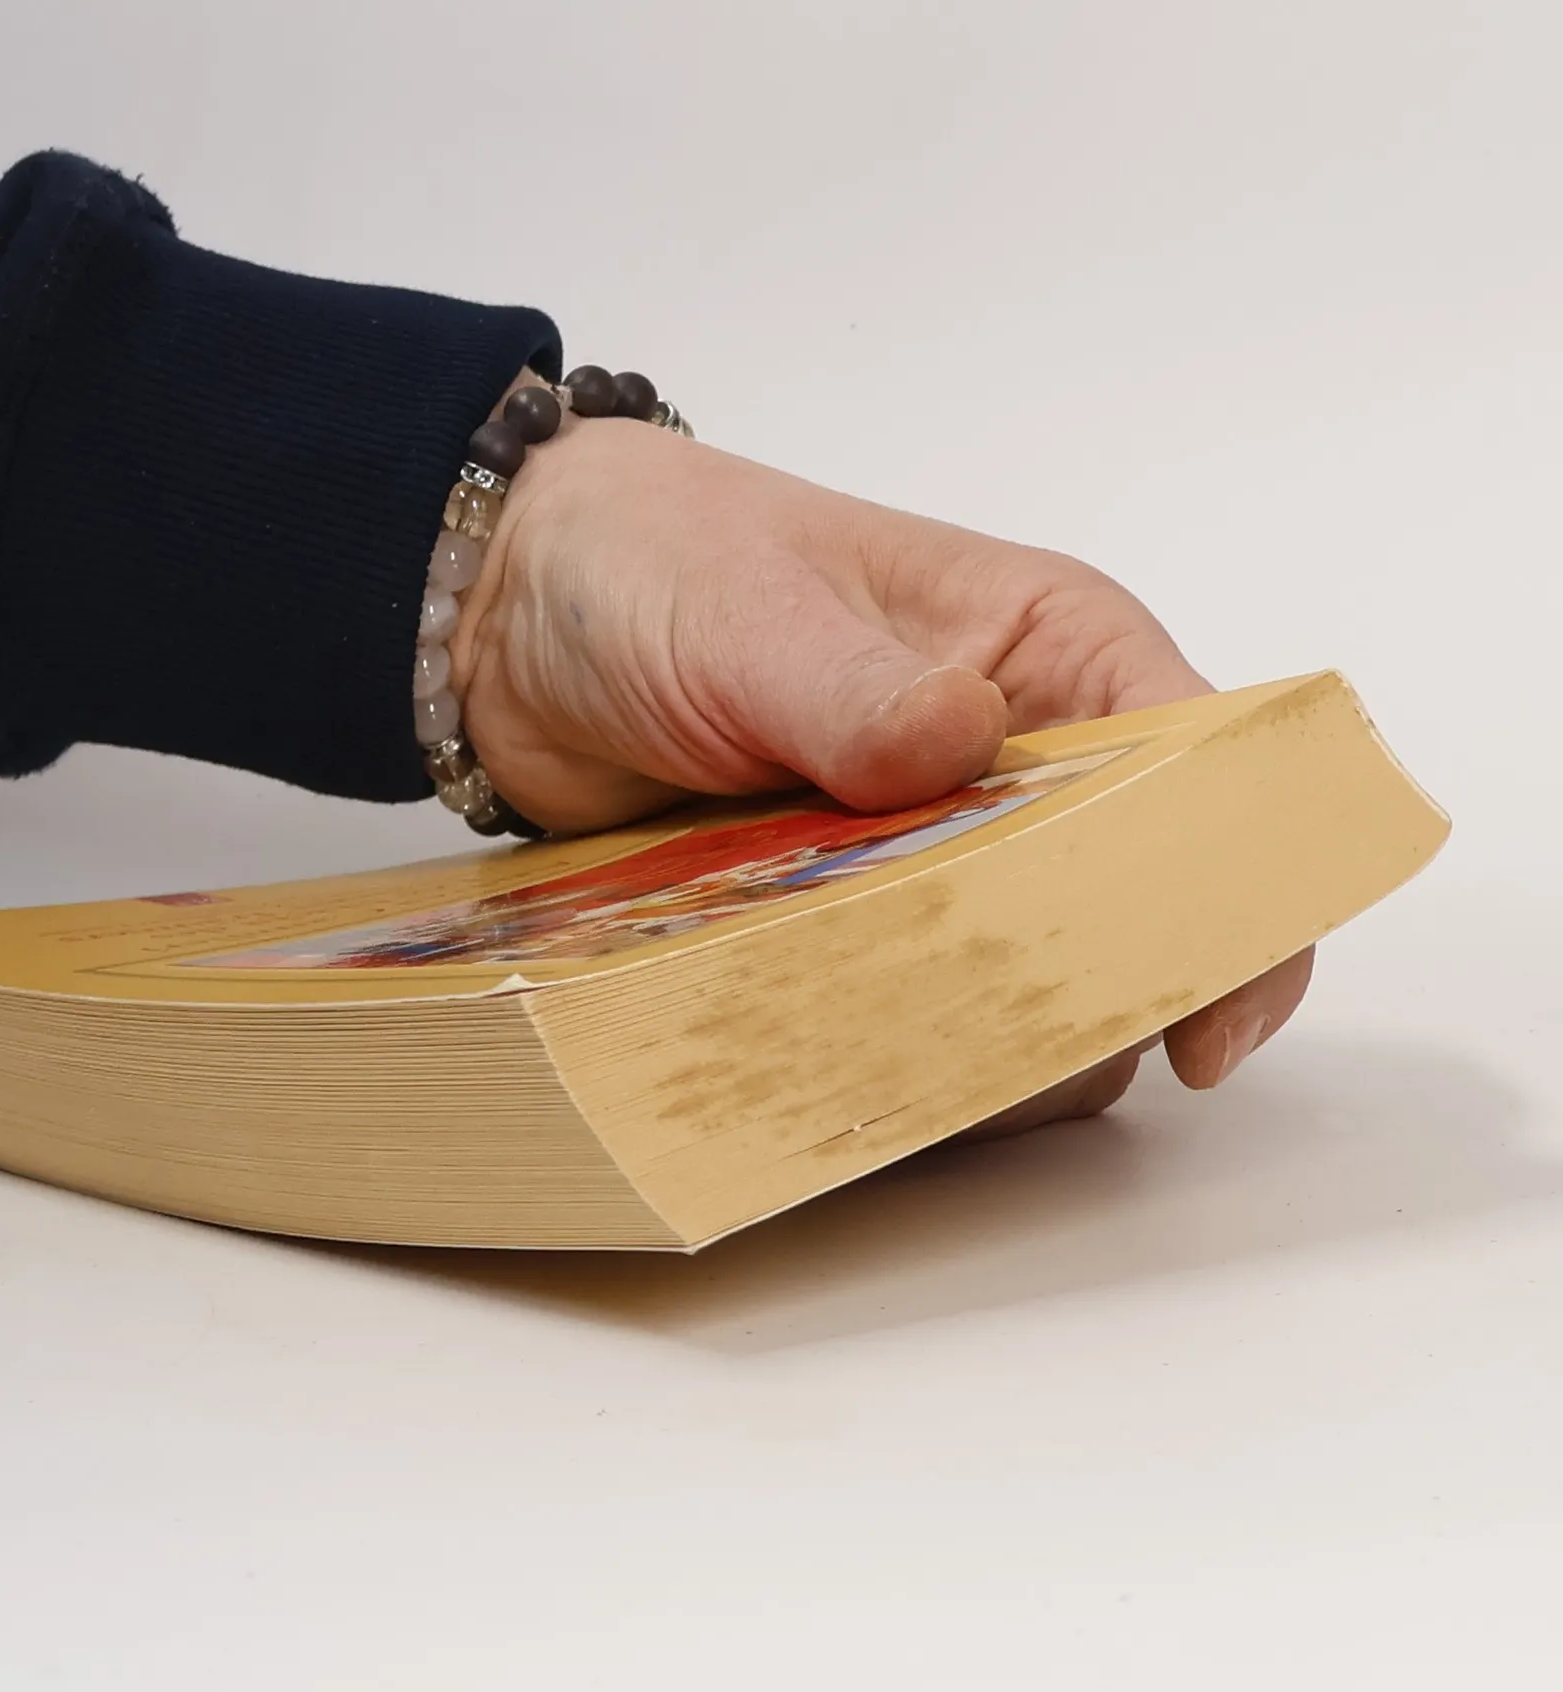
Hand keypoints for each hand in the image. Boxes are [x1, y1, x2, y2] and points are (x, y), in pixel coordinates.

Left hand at [452, 404, 1312, 1125]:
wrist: (516, 623)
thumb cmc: (654, 563)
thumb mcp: (754, 615)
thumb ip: (856, 690)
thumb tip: (959, 743)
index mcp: (1052, 654)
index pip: (1207, 777)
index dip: (1233, 901)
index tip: (1205, 1021)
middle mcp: (1019, 766)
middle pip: (1132, 918)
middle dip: (1093, 1000)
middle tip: (999, 1051)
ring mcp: (937, 859)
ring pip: (1028, 995)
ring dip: (984, 1048)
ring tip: (893, 1059)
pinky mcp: (852, 926)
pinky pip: (912, 1025)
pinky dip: (894, 1062)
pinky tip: (837, 1070)